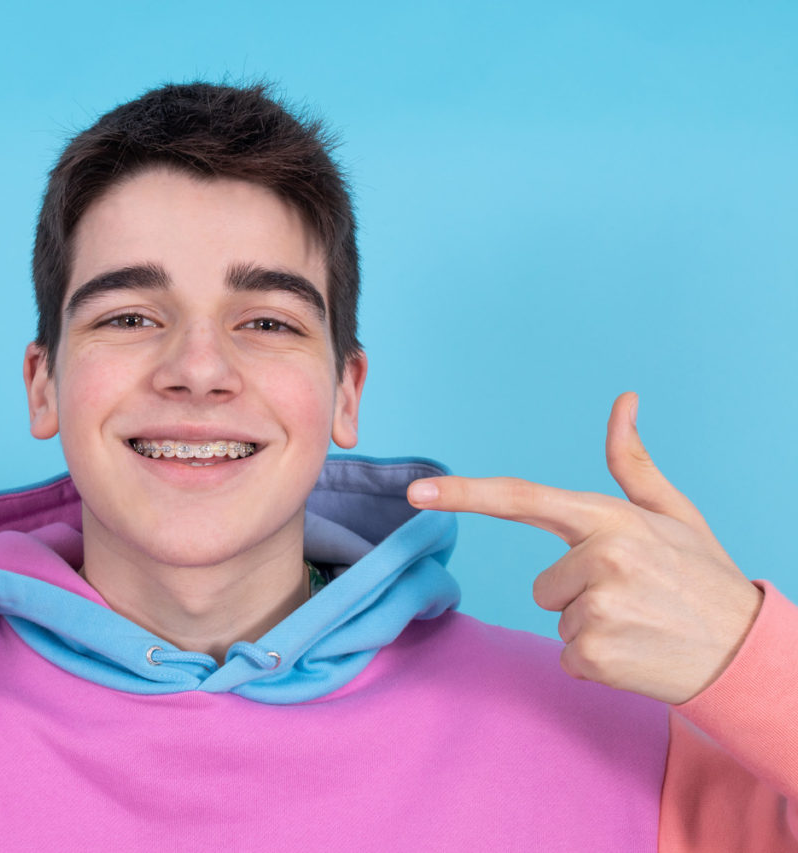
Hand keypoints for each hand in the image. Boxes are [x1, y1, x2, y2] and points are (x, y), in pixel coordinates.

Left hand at [406, 392, 762, 704]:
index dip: (464, 494)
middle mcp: (600, 559)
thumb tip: (623, 401)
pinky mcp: (593, 654)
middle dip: (580, 595)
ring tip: (640, 623)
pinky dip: (597, 660)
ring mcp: (595, 609)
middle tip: (635, 599)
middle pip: (543, 584)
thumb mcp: (674, 515)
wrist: (746, 653)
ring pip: (556, 619)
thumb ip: (633, 463)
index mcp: (611, 519)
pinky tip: (637, 651)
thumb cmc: (704, 578)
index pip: (523, 498)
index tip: (417, 492)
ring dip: (590, 626)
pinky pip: (566, 655)